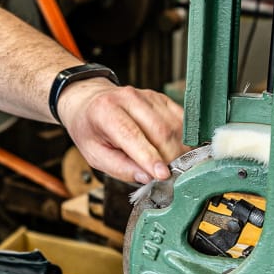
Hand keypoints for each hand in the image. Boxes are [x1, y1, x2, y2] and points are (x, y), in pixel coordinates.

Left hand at [56, 80, 184, 184]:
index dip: (150, 157)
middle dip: (169, 157)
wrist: (90, 103)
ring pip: (174, 126)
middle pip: (160, 130)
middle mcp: (128, 98)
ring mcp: (147, 96)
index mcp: (105, 111)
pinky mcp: (161, 98)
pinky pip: (180, 120)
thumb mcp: (95, 155)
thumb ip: (120, 168)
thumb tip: (147, 178)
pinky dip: (184, 138)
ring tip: (174, 166)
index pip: (132, 135)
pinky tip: (178, 150)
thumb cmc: (91, 130)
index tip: (163, 175)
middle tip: (170, 176)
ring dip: (179, 150)